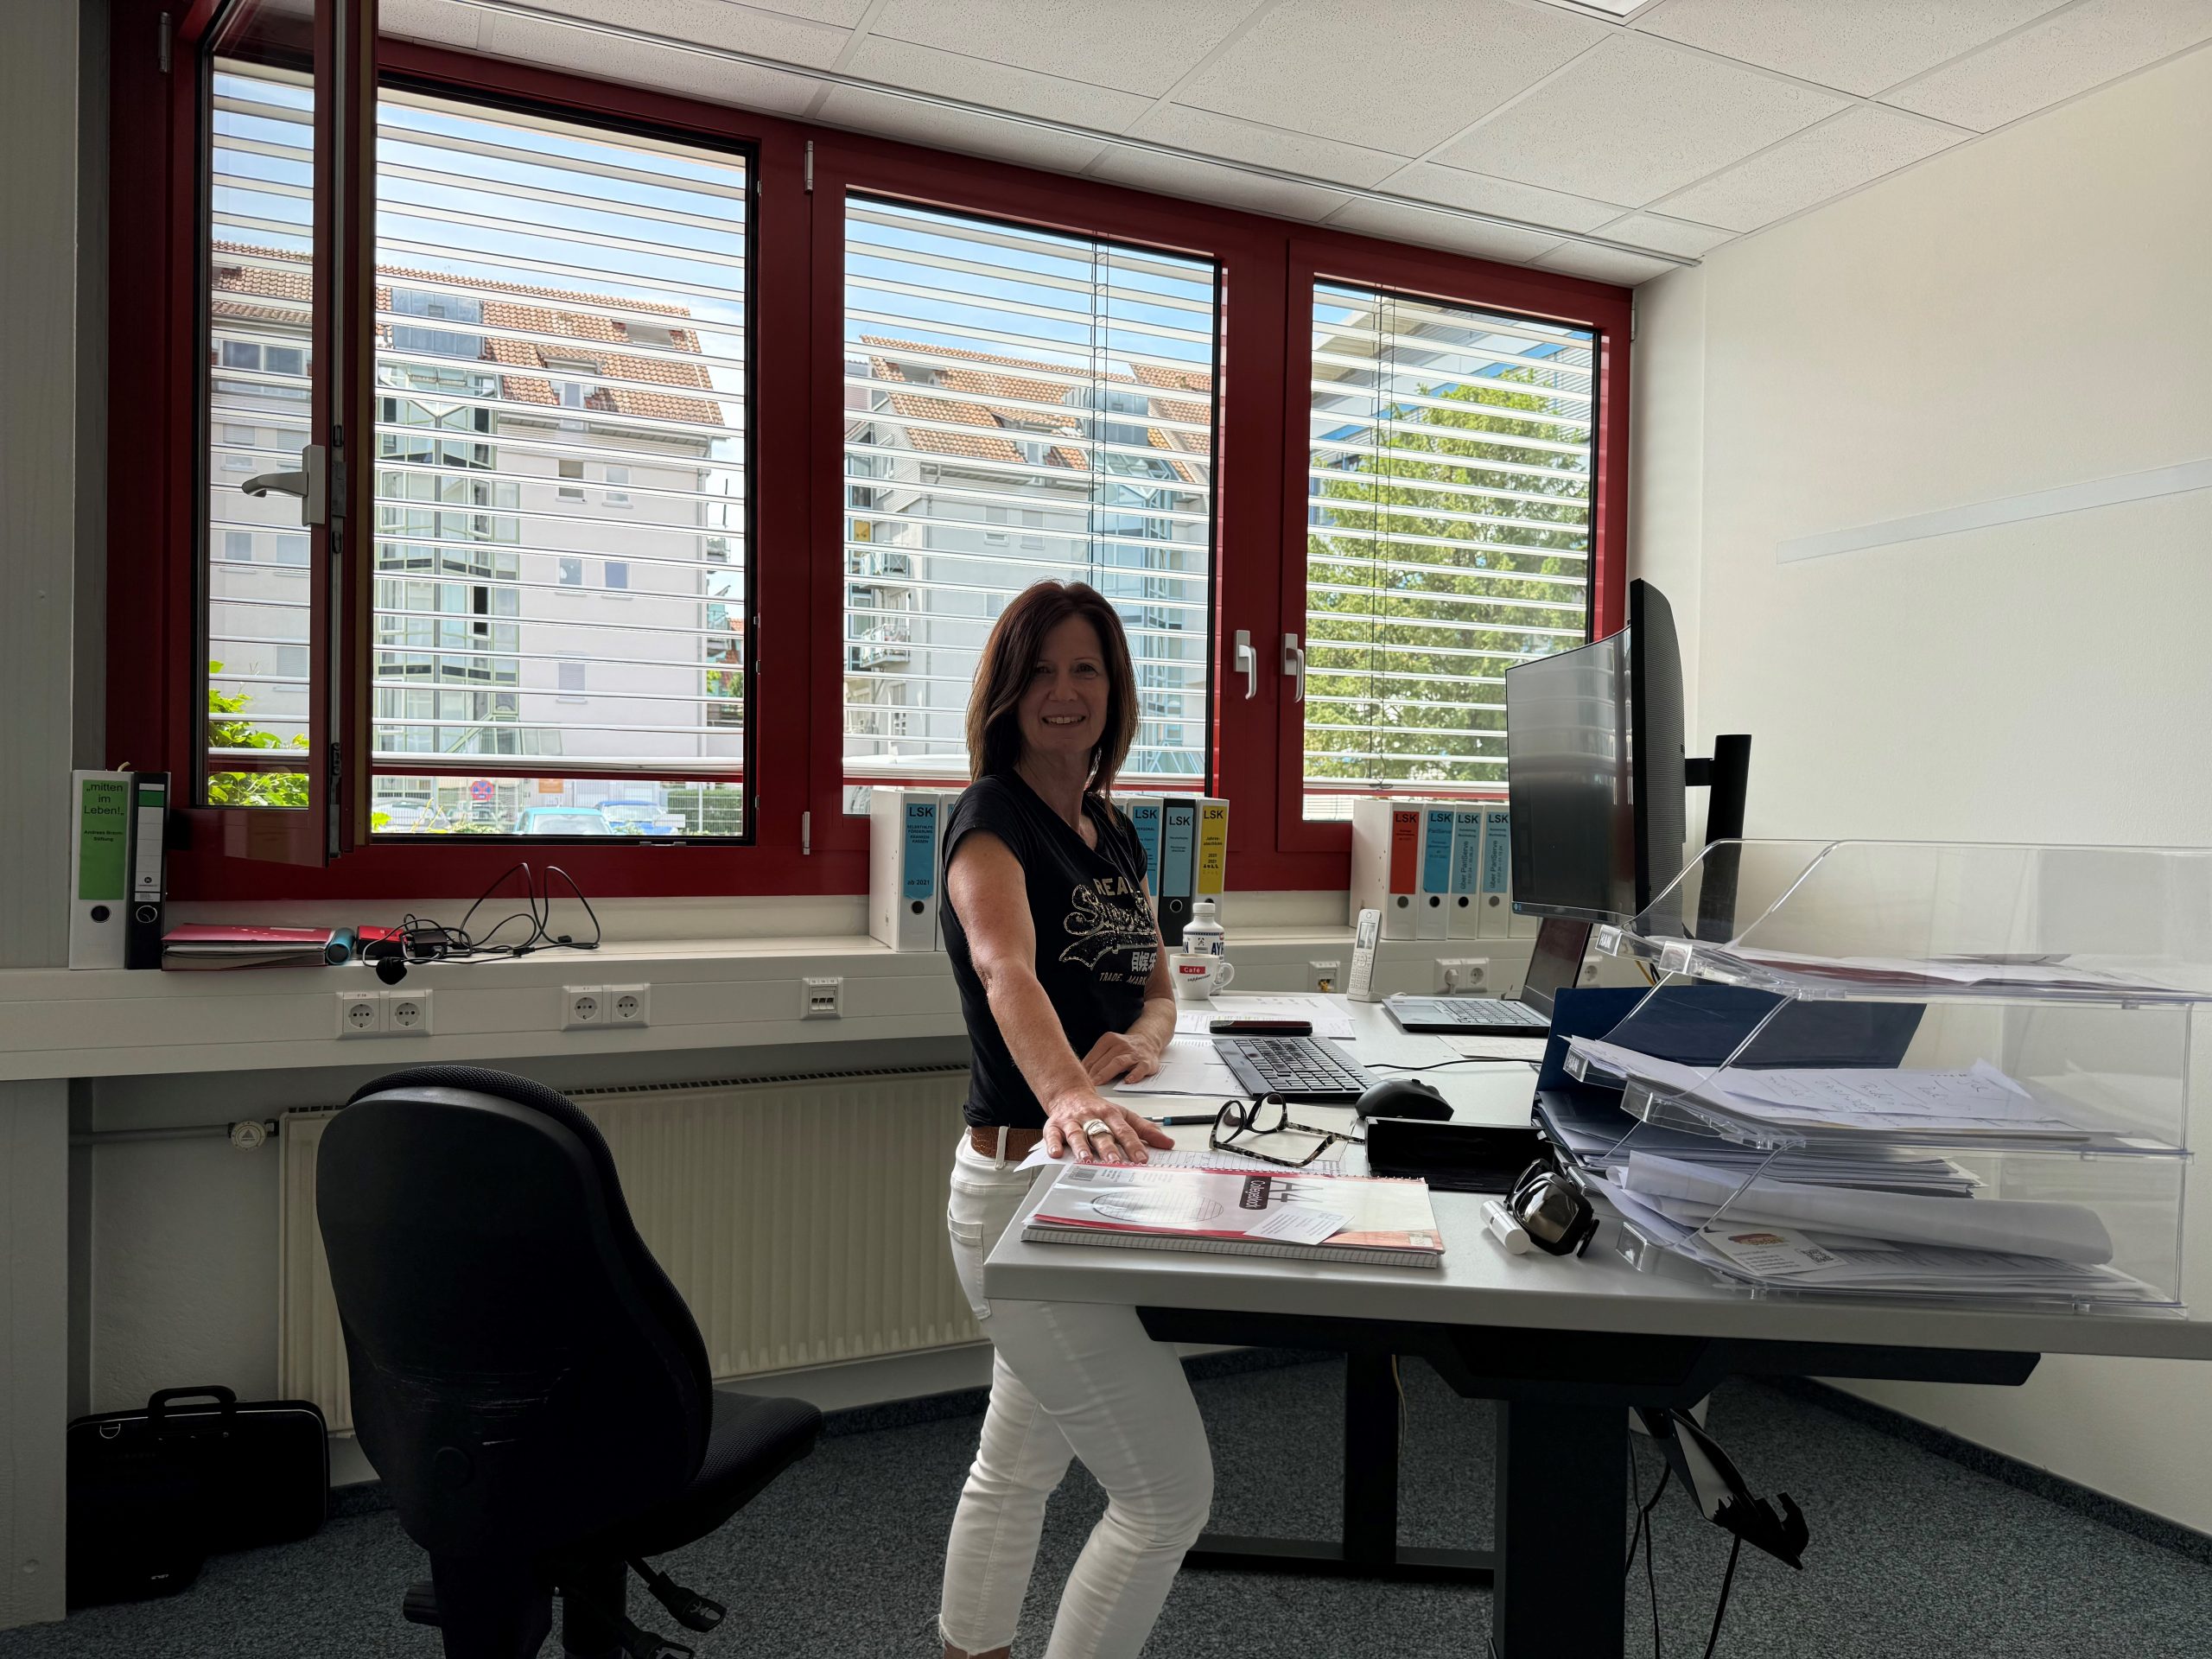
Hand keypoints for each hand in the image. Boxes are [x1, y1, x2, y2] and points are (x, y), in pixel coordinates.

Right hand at [1042, 1090, 1175, 1164]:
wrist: (1069, 1092)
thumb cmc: (1098, 1109)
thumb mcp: (1123, 1115)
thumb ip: (1145, 1130)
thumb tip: (1167, 1143)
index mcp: (1110, 1115)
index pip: (1124, 1130)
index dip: (1134, 1145)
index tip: (1142, 1158)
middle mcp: (1092, 1118)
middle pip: (1101, 1133)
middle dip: (1108, 1148)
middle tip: (1115, 1162)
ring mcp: (1072, 1122)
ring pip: (1077, 1134)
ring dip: (1081, 1146)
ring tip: (1086, 1159)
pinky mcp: (1055, 1125)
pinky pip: (1052, 1134)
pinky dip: (1053, 1143)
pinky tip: (1055, 1153)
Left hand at [1081, 1028, 1162, 1085]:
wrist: (1147, 1041)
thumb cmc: (1124, 1049)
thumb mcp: (1109, 1047)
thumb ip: (1097, 1058)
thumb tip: (1082, 1074)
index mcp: (1109, 1039)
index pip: (1093, 1057)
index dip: (1085, 1070)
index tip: (1079, 1079)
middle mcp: (1121, 1044)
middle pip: (1104, 1060)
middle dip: (1093, 1074)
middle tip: (1085, 1085)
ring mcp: (1134, 1053)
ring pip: (1118, 1062)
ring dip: (1106, 1073)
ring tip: (1098, 1083)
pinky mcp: (1146, 1062)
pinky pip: (1140, 1069)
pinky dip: (1134, 1075)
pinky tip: (1128, 1081)